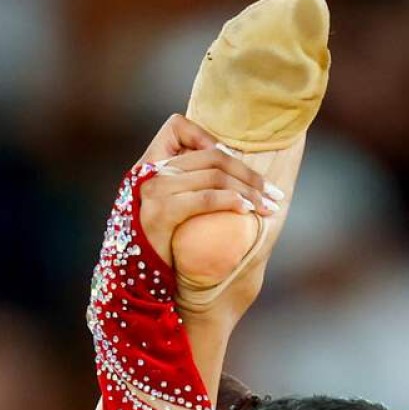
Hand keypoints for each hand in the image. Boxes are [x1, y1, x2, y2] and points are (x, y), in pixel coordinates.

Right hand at [133, 114, 281, 301]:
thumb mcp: (172, 209)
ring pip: (213, 175)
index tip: (235, 165)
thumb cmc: (162, 249)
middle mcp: (148, 171)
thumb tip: (235, 175)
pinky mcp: (160, 213)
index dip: (208, 138)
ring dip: (249, 190)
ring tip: (269, 206)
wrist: (135, 282)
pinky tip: (248, 211)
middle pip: (210, 155)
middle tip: (273, 193)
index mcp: (149, 164)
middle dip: (248, 173)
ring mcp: (153, 191)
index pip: (177, 127)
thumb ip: (191, 187)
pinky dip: (231, 201)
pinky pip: (205, 198)